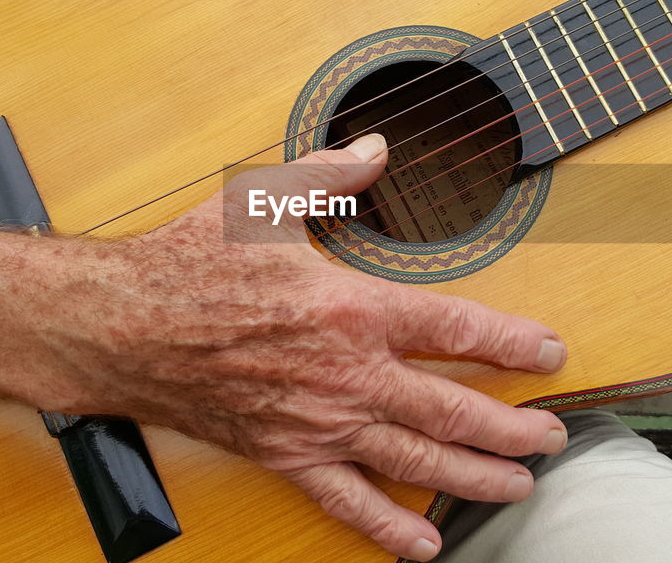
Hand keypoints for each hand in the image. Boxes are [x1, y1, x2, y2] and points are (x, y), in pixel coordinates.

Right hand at [45, 134, 568, 561]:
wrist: (119, 326)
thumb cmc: (187, 266)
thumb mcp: (261, 200)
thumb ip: (329, 175)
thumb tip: (377, 147)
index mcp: (350, 309)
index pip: (455, 330)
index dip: (512, 344)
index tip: (549, 353)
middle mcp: (346, 374)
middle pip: (452, 410)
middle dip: (512, 427)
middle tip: (552, 436)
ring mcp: (318, 422)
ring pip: (415, 460)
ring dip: (474, 475)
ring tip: (519, 483)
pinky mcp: (287, 455)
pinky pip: (347, 501)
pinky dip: (388, 528)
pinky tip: (423, 542)